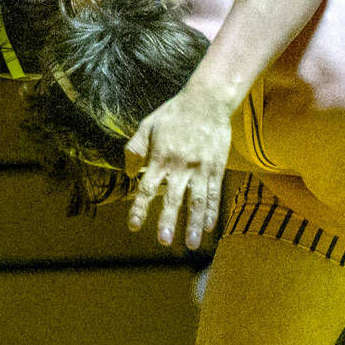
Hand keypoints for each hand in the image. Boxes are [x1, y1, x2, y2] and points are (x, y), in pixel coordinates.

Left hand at [124, 82, 234, 248]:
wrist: (207, 101)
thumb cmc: (174, 113)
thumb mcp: (147, 125)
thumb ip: (134, 148)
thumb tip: (128, 172)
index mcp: (160, 157)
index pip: (147, 187)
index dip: (140, 208)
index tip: (133, 226)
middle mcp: (180, 165)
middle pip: (173, 198)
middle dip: (167, 221)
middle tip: (164, 242)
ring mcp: (200, 167)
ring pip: (197, 200)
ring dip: (193, 223)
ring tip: (191, 244)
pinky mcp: (216, 166)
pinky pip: (214, 192)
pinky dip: (211, 211)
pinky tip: (208, 226)